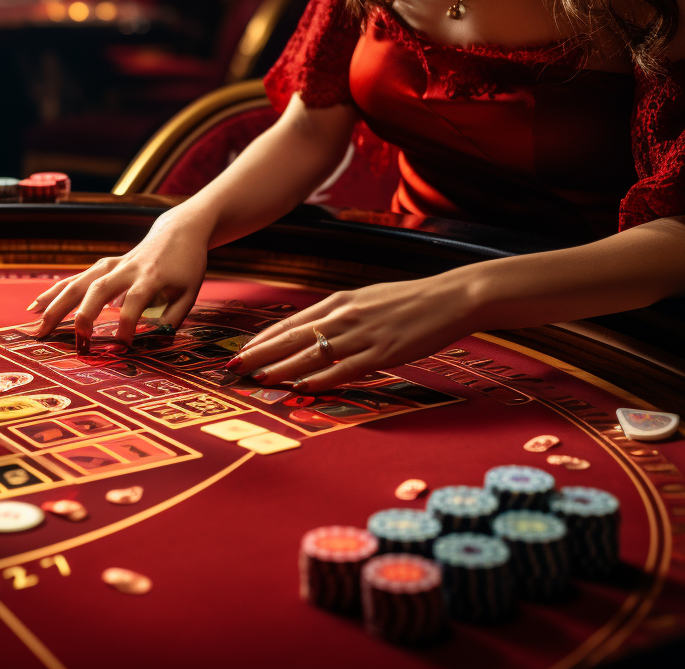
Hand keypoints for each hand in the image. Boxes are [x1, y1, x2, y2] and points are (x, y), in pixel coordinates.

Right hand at [29, 209, 210, 349]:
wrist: (178, 231)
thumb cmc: (185, 266)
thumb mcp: (189, 293)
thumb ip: (172, 319)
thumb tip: (153, 344)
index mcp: (152, 277)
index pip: (135, 302)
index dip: (128, 323)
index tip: (124, 345)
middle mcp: (127, 269)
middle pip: (99, 290)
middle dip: (84, 316)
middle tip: (76, 343)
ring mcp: (111, 265)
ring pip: (79, 283)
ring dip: (57, 305)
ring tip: (38, 326)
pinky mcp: (102, 265)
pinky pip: (74, 279)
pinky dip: (54, 292)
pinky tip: (35, 306)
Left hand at [228, 273, 477, 391]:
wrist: (451, 297)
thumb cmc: (410, 300)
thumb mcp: (368, 299)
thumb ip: (341, 315)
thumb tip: (315, 331)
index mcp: (340, 301)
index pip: (291, 323)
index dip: (263, 340)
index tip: (240, 352)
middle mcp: (345, 316)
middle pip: (293, 337)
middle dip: (260, 354)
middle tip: (233, 369)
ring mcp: (363, 335)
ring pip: (313, 354)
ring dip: (282, 368)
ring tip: (257, 380)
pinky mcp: (383, 353)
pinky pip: (345, 369)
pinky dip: (321, 379)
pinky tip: (302, 387)